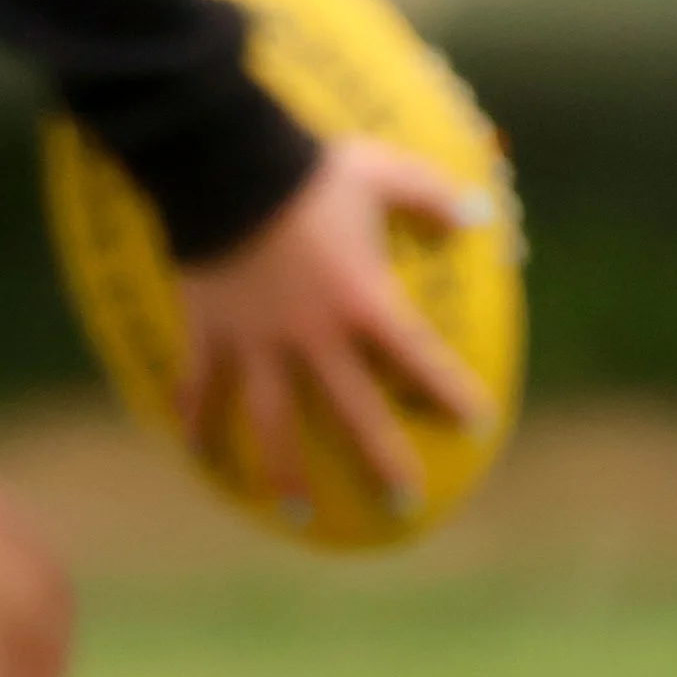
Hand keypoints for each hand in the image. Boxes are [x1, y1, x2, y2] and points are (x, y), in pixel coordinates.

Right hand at [177, 138, 496, 518]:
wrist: (225, 162)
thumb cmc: (309, 170)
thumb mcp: (379, 171)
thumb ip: (430, 194)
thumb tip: (479, 214)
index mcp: (361, 303)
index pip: (418, 359)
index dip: (449, 393)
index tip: (475, 425)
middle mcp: (313, 337)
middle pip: (353, 415)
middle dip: (381, 462)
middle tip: (403, 505)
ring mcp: (258, 341)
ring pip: (273, 422)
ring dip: (285, 472)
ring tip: (295, 514)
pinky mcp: (210, 331)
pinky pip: (201, 383)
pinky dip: (196, 416)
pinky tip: (196, 451)